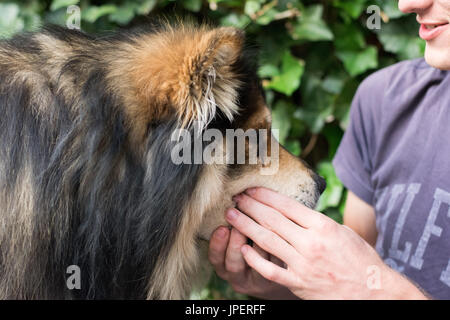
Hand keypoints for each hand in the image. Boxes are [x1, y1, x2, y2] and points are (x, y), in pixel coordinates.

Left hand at [225, 187, 427, 299]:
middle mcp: (310, 243)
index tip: (251, 189)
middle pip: (273, 220)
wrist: (373, 292)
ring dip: (246, 226)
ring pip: (267, 241)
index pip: (287, 205)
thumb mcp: (342, 232)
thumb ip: (316, 221)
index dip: (265, 196)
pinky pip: (270, 270)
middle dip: (251, 206)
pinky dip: (255, 259)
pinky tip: (243, 249)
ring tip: (231, 215)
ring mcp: (302, 264)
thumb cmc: (360, 259)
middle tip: (236, 197)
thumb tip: (293, 210)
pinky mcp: (298, 283)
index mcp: (322, 226)